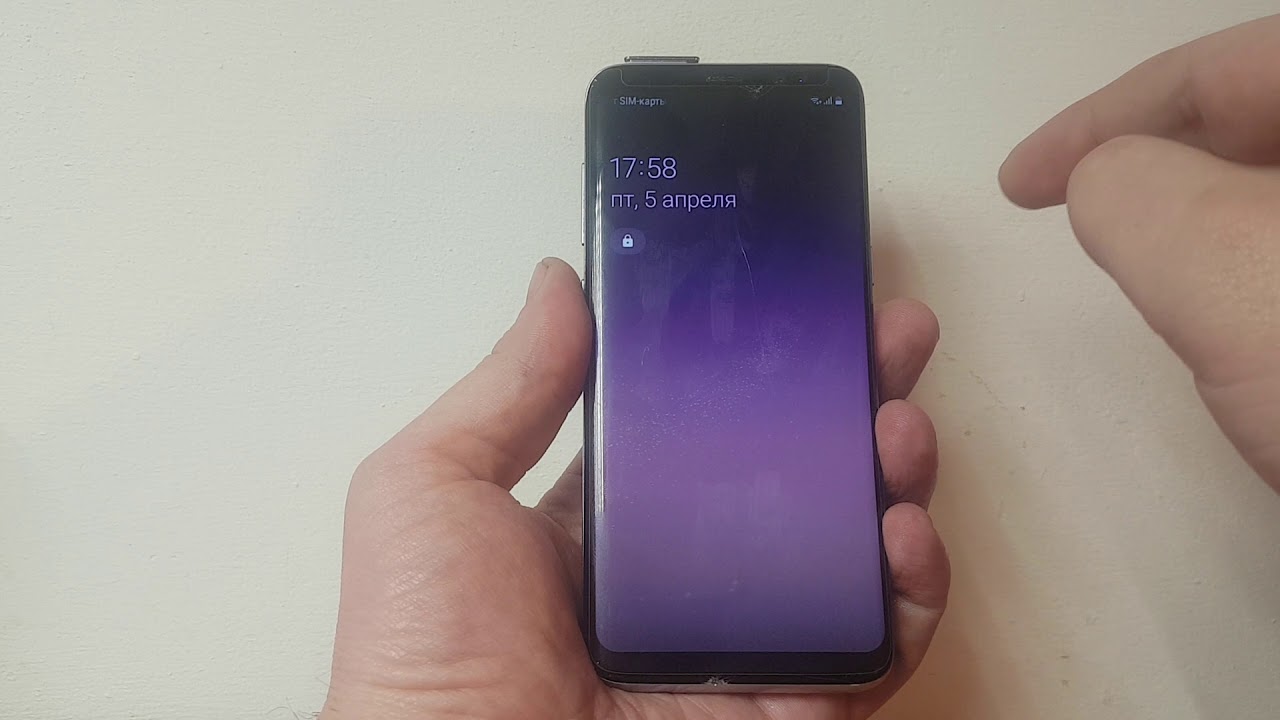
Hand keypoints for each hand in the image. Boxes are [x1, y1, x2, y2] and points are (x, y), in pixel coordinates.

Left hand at [320, 258, 946, 718]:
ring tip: (899, 428)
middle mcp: (686, 576)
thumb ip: (510, 386)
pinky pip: (873, 649)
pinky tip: (903, 533)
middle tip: (891, 337)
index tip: (806, 300)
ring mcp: (742, 642)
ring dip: (894, 478)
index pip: (711, 426)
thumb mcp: (435, 485)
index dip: (763, 364)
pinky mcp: (785, 706)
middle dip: (854, 398)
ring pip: (850, 550)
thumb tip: (561, 281)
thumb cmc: (420, 647)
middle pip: (799, 475)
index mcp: (610, 520)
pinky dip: (912, 592)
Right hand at [1000, 14, 1279, 488]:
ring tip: (1165, 279)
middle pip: (1270, 120)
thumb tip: (1103, 183)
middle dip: (1163, 162)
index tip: (1019, 183)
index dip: (1100, 116)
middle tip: (1086, 219)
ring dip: (1218, 220)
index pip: (1227, 67)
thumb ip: (1133, 194)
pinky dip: (1270, 276)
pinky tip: (1253, 330)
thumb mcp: (1234, 274)